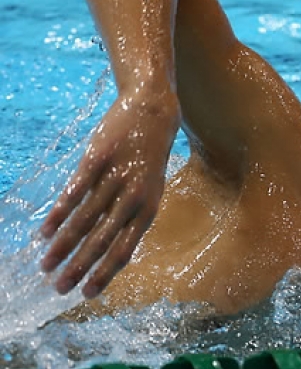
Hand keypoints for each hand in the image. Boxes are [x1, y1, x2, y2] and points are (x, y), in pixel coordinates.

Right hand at [40, 90, 180, 298]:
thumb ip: (131, 215)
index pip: (126, 249)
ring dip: (63, 246)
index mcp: (149, 208)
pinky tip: (44, 232)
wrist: (151, 111)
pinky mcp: (98, 160)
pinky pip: (75, 192)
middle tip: (59, 289)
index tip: (87, 294)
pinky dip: (58, 214)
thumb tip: (111, 247)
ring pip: (85, 220)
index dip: (106, 272)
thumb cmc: (148, 157)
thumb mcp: (150, 189)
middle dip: (79, 267)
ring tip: (45, 265)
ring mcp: (115, 178)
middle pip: (102, 240)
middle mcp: (134, 197)